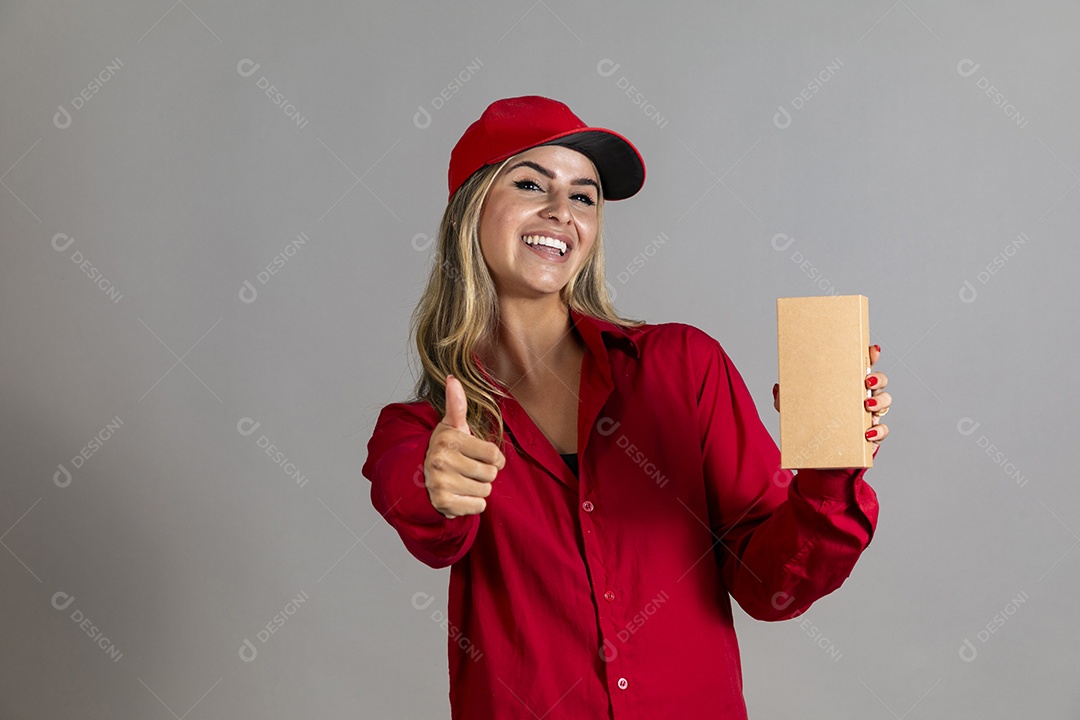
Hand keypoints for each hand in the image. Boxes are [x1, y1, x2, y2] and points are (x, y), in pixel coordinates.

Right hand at [423, 374, 505, 518]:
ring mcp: (440, 483)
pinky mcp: (443, 503)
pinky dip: (474, 503)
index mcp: (448, 439)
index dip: (494, 457)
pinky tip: (461, 494)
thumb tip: (452, 378)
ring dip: (480, 488)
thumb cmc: (447, 449)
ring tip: (464, 481)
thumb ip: (456, 404)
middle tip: (470, 469)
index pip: (493, 453)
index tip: (483, 456)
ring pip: (486, 491)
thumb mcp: (452, 426)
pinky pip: (478, 506)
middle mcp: (441, 460)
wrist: (422, 477)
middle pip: (491, 474)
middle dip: (486, 473)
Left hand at [771, 344, 891, 454]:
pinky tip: (868, 431)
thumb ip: (785, 399)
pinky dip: (879, 430)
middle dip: (878, 378)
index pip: (862, 365)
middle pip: (880, 380)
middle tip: (867, 381)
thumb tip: (778, 387)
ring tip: (868, 405)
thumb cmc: (812, 425)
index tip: (872, 350)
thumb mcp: (796, 411)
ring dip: (880, 401)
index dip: (870, 355)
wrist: (820, 456)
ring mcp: (870, 415)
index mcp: (846, 384)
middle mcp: (862, 395)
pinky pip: (883, 430)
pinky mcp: (873, 435)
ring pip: (885, 401)